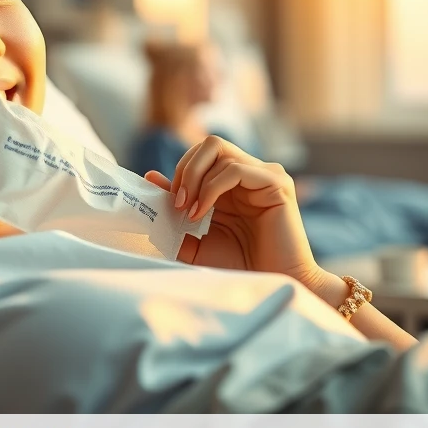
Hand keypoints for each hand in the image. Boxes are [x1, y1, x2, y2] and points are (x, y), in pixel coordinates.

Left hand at [143, 135, 326, 292]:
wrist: (271, 284)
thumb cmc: (239, 266)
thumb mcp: (196, 238)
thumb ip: (177, 209)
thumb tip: (151, 178)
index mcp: (233, 183)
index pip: (201, 155)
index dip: (179, 171)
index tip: (165, 200)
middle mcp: (251, 172)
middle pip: (210, 144)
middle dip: (186, 169)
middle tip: (177, 202)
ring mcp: (265, 174)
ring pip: (219, 151)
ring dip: (195, 181)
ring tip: (188, 212)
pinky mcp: (276, 182)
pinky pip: (235, 169)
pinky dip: (211, 188)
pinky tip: (202, 212)